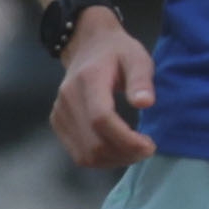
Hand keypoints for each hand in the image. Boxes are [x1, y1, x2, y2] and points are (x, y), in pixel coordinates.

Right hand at [50, 12, 155, 170]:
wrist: (88, 47)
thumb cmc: (118, 53)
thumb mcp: (137, 58)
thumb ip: (141, 80)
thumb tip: (145, 103)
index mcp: (88, 81)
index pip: (101, 119)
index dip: (126, 140)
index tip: (150, 145)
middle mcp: (67, 99)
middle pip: (93, 143)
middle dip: (124, 154)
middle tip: (148, 149)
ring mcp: (59, 113)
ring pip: (85, 154)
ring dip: (114, 161)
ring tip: (136, 151)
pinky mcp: (58, 122)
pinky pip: (78, 153)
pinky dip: (101, 160)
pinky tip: (119, 151)